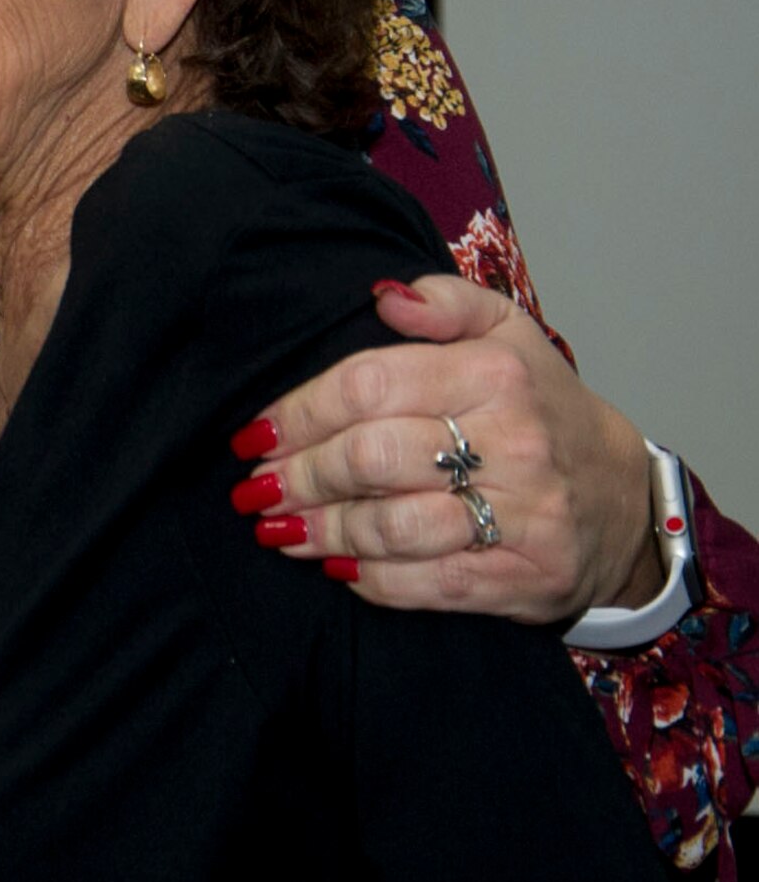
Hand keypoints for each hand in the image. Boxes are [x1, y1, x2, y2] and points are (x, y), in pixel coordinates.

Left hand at [228, 275, 659, 621]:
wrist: (627, 500)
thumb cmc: (543, 410)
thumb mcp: (508, 334)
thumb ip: (445, 304)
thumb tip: (385, 297)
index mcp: (495, 373)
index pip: (369, 385)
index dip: (299, 412)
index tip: (255, 433)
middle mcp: (512, 442)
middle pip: (370, 458)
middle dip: (298, 476)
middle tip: (254, 488)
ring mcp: (520, 515)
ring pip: (392, 527)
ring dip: (320, 530)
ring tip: (276, 528)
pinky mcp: (523, 577)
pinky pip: (427, 584)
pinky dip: (370, 579)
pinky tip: (332, 567)